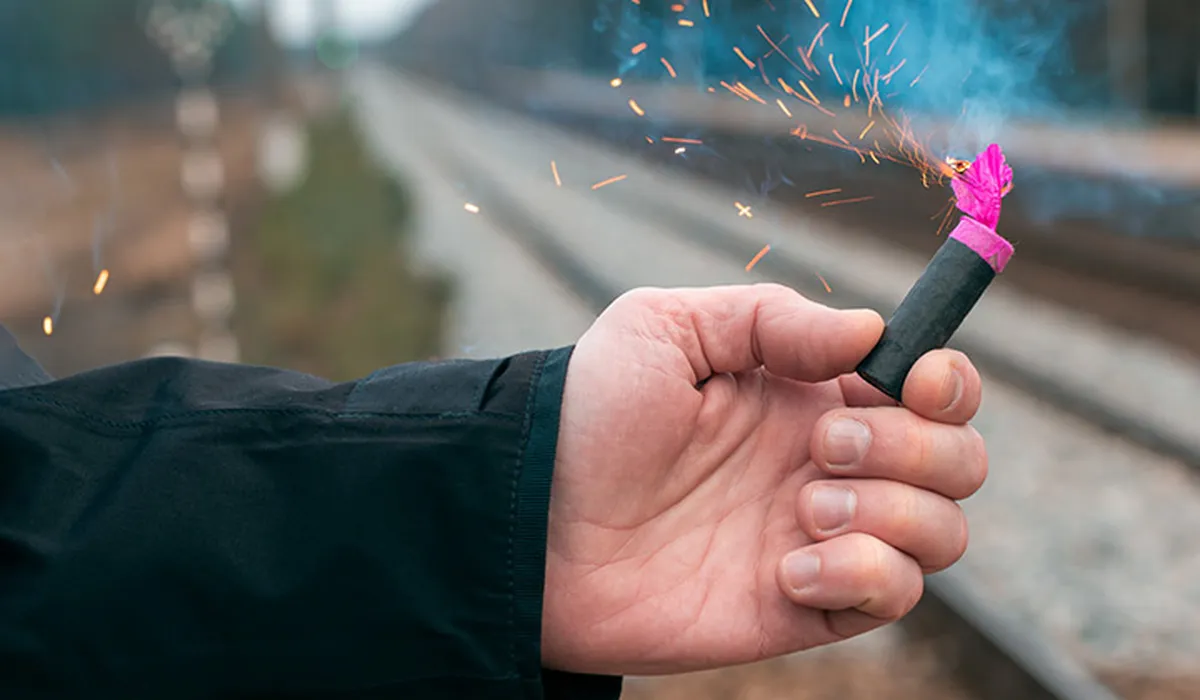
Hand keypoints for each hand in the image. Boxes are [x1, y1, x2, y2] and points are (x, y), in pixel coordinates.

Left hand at [543, 284, 986, 675]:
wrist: (533, 522)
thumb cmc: (589, 415)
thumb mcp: (665, 328)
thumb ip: (771, 317)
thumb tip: (872, 333)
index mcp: (809, 394)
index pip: (930, 389)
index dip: (948, 382)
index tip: (914, 381)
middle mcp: (829, 464)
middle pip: (959, 461)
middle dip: (913, 448)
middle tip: (816, 447)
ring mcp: (823, 537)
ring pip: (943, 531)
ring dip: (893, 512)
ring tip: (802, 509)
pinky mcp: (805, 605)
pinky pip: (895, 595)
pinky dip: (866, 575)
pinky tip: (786, 567)